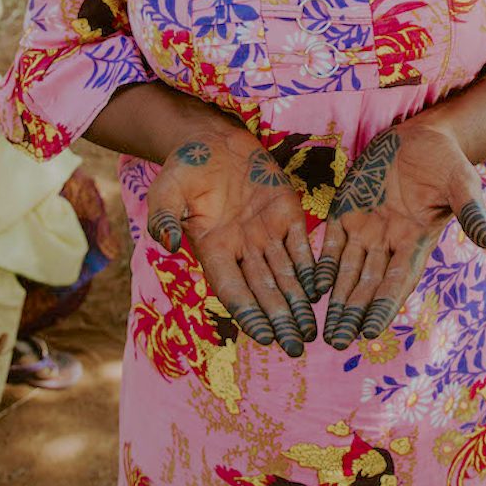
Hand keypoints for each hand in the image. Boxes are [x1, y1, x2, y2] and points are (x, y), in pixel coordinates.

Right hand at [146, 130, 318, 357]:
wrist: (212, 137)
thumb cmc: (185, 166)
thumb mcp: (166, 190)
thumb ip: (164, 217)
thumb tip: (168, 244)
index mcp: (212, 249)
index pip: (233, 289)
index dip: (249, 313)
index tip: (265, 337)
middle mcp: (242, 247)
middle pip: (263, 290)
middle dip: (279, 320)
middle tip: (297, 348)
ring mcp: (265, 231)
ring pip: (285, 274)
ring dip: (298, 304)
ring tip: (311, 332)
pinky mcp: (286, 211)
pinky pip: (301, 245)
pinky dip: (311, 268)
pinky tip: (321, 290)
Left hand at [315, 120, 485, 351]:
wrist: (423, 135)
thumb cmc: (447, 161)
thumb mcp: (462, 183)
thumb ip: (470, 211)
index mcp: (416, 241)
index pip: (397, 282)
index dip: (382, 307)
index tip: (368, 332)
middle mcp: (389, 241)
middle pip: (368, 285)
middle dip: (353, 314)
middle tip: (336, 343)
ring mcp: (366, 227)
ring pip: (348, 272)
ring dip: (337, 301)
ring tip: (325, 331)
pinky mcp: (347, 209)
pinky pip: (332, 244)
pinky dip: (323, 266)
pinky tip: (313, 288)